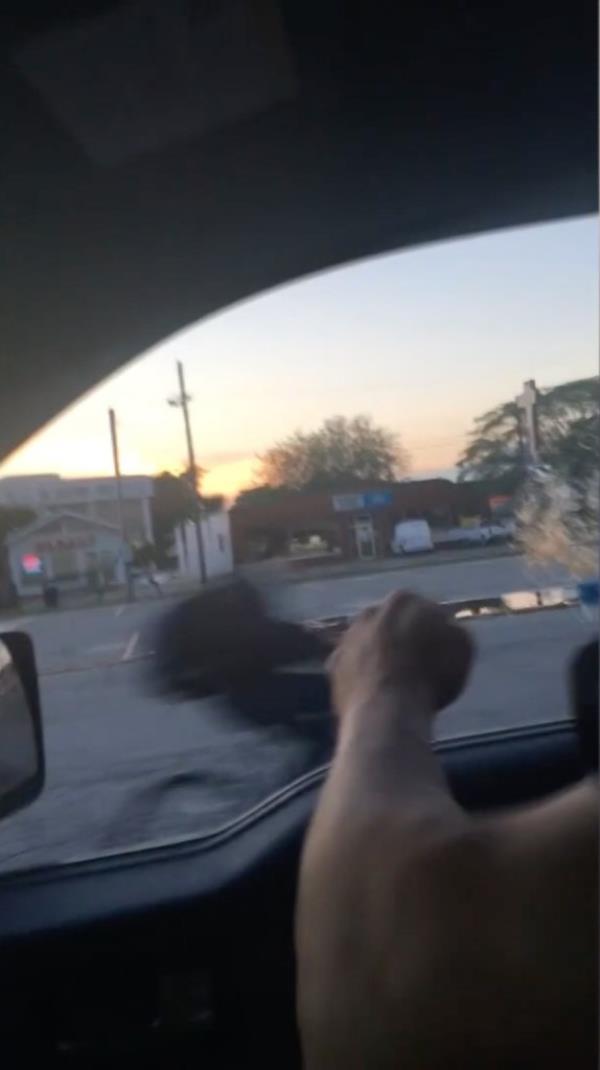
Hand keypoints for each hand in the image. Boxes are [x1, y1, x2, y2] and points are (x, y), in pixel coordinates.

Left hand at [327, 591, 473, 718]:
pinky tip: (377, 694)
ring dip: (379, 657)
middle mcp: (369, 612)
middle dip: (401, 639)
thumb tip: (445, 628)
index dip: (434, 631)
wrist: (388, 710)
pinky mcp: (333, 666)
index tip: (441, 650)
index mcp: (403, 601)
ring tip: (398, 683)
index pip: (422, 610)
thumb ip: (452, 630)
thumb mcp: (462, 646)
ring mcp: (347, 638)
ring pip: (368, 644)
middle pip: (391, 624)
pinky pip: (352, 669)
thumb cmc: (431, 676)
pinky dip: (362, 677)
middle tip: (418, 665)